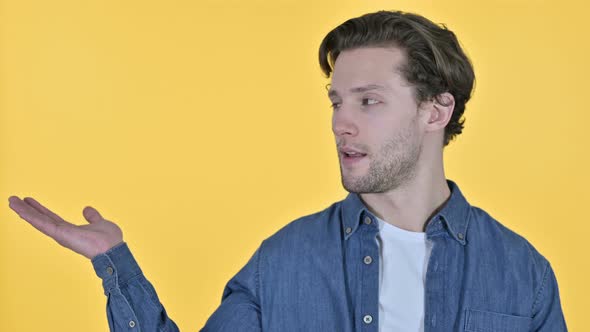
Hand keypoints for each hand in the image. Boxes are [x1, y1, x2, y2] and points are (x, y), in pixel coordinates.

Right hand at [7, 196, 122, 259]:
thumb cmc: (109, 240)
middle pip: (40, 219)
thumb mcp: (100, 223)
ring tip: (11, 201)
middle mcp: (62, 233)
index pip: (51, 218)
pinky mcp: (60, 234)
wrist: (113, 249)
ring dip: (23, 211)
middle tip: (13, 200)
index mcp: (70, 230)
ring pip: (38, 220)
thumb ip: (92, 217)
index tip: (29, 201)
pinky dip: (30, 215)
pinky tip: (19, 209)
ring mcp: (60, 234)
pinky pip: (42, 223)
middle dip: (27, 210)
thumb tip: (87, 209)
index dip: (40, 210)